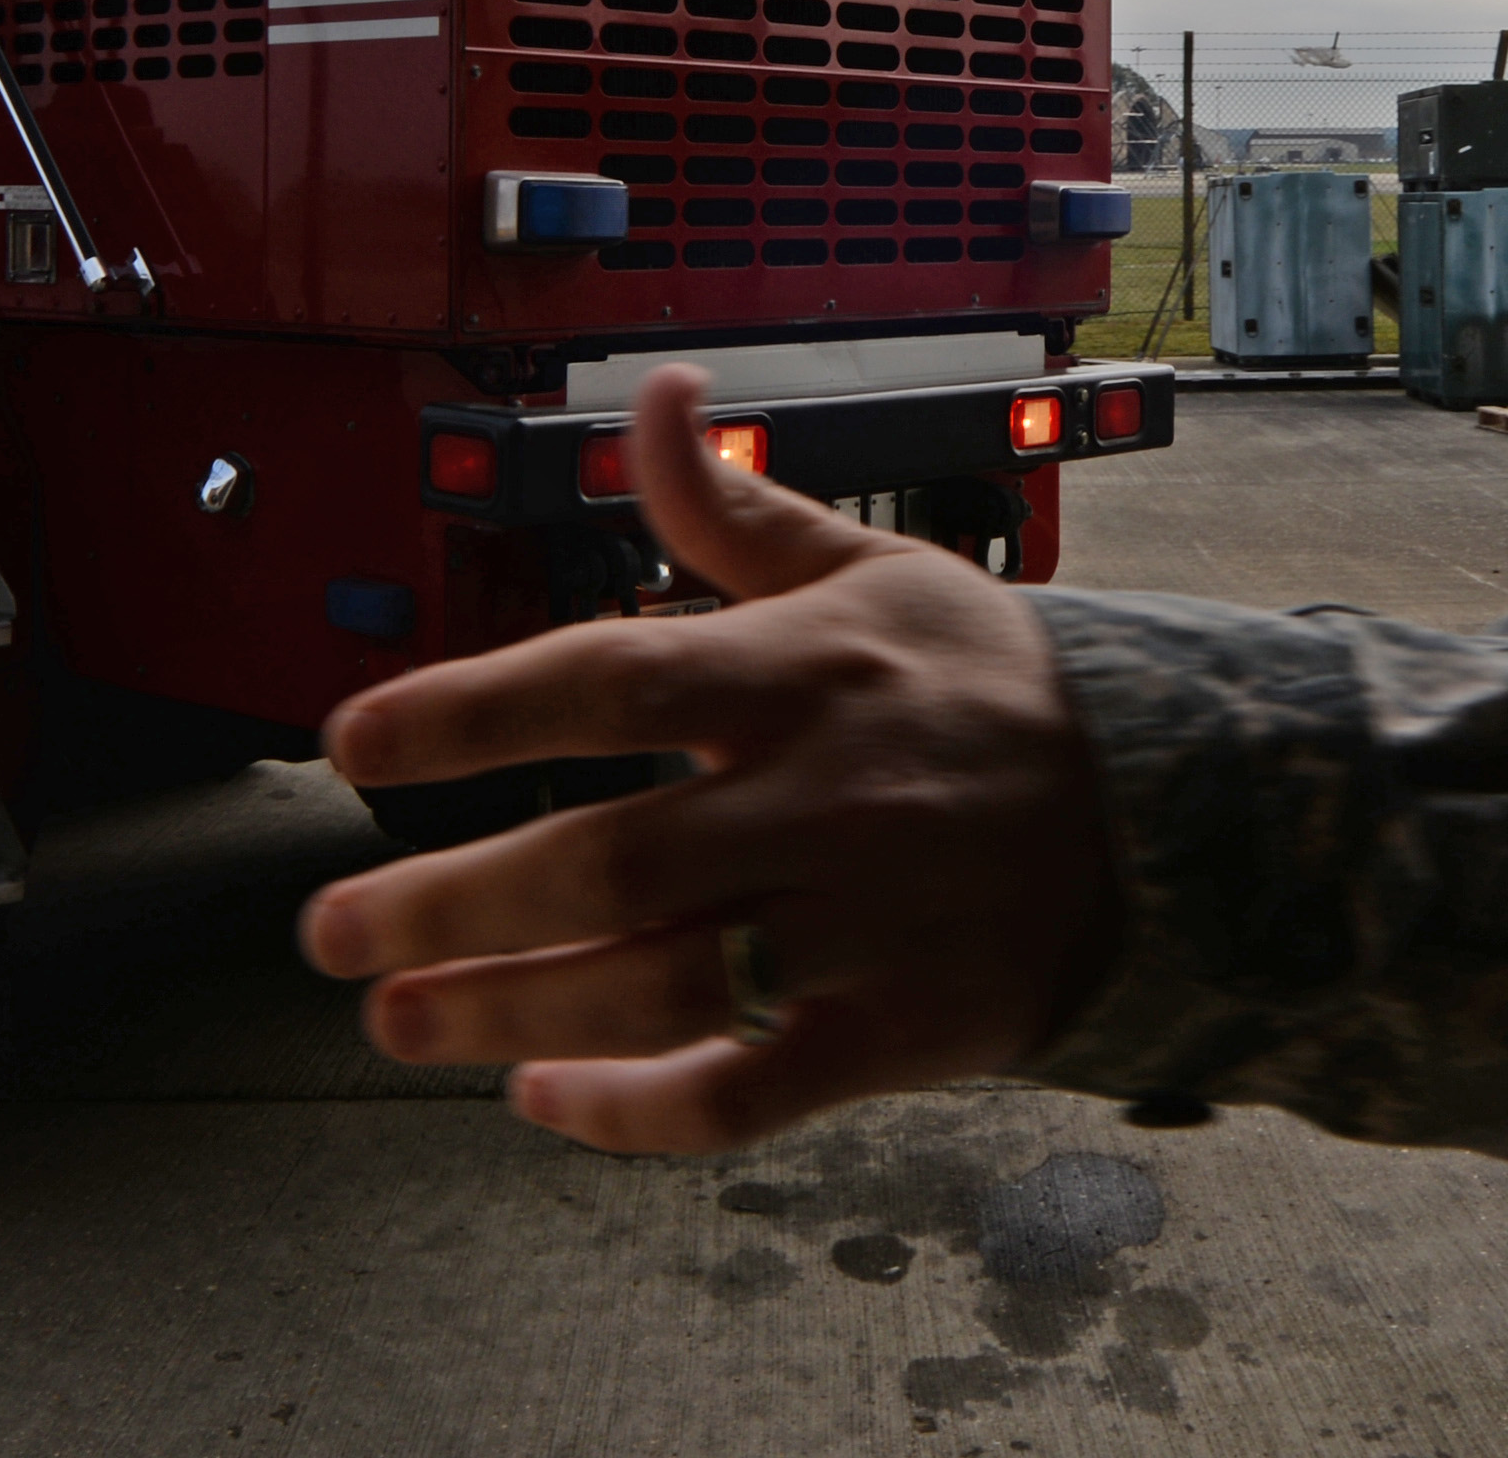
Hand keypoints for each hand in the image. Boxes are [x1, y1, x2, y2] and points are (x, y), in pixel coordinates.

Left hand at [298, 365, 1121, 1154]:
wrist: (1174, 807)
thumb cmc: (988, 684)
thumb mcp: (872, 571)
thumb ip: (734, 509)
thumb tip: (654, 398)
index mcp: (796, 671)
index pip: (605, 679)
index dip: (466, 711)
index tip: (349, 743)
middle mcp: (818, 794)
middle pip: (605, 856)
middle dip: (452, 902)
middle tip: (332, 931)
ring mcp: (862, 920)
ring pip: (657, 982)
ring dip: (511, 1010)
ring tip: (400, 1020)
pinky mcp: (900, 1029)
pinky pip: (750, 1088)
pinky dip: (639, 1108)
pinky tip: (544, 1098)